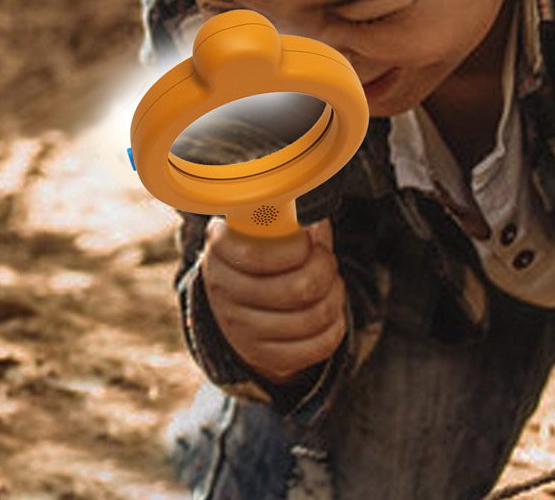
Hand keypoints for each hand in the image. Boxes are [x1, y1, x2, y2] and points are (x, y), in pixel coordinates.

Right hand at [201, 220, 346, 383]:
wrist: (240, 306)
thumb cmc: (263, 257)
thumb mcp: (263, 230)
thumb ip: (286, 216)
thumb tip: (315, 198)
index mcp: (220, 254)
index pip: (257, 256)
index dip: (295, 249)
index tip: (306, 242)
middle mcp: (223, 295)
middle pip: (296, 289)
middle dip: (326, 269)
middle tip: (326, 259)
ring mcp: (241, 330)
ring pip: (312, 317)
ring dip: (334, 296)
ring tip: (332, 283)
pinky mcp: (263, 357)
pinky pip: (317, 346)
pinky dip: (335, 326)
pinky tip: (331, 312)